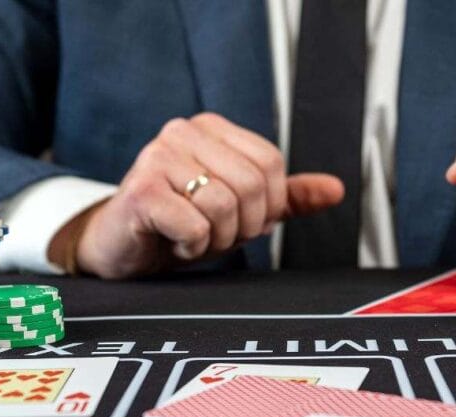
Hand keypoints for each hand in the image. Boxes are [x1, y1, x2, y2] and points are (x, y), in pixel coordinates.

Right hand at [67, 113, 343, 278]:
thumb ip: (285, 198)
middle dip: (242, 226)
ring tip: (191, 236)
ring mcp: (158, 157)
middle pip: (253, 186)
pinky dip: (192, 247)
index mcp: (212, 129)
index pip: (272, 163)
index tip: (240, 219)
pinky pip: (196, 226)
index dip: (267, 205)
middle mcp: (184, 132)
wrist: (120, 248)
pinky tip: (173, 241)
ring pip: (226, 207)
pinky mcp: (142, 191)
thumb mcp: (239, 210)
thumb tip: (335, 190)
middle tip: (213, 232)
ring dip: (215, 239)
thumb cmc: (177, 225)